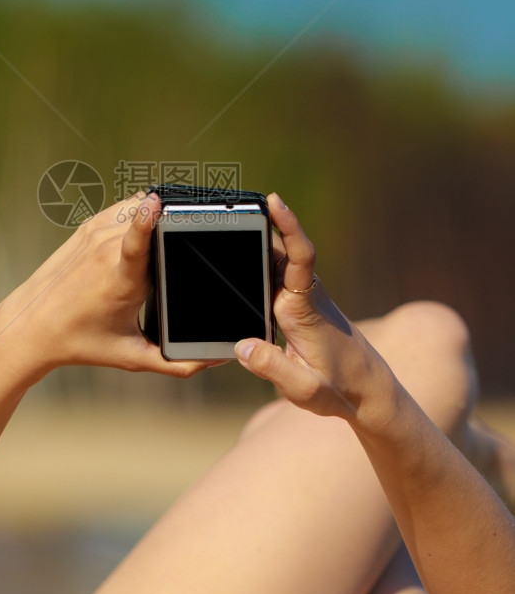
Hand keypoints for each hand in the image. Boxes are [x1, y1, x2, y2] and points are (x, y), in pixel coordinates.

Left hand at [0, 193, 206, 378]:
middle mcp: (106, 250)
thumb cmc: (80, 341)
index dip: (148, 219)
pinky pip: (125, 205)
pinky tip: (140, 233)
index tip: (159, 202)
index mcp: (120, 279)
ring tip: (160, 244)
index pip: (136, 240)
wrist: (32, 326)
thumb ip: (177, 363)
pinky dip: (138, 212)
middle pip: (151, 222)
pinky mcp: (89, 225)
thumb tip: (214, 359)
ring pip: (138, 207)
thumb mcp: (132, 357)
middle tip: (181, 250)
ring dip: (155, 218)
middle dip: (172, 231)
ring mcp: (95, 233)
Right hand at [235, 194, 387, 419]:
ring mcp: (301, 297)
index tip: (275, 202)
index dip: (289, 226)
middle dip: (259, 224)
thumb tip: (241, 346)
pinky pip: (274, 275)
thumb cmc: (340, 390)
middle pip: (279, 250)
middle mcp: (304, 295)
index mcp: (305, 309)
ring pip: (275, 261)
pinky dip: (256, 262)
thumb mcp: (306, 390)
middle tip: (231, 205)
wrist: (367, 391)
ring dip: (254, 242)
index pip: (300, 257)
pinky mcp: (296, 305)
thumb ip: (273, 369)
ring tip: (225, 225)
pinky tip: (235, 258)